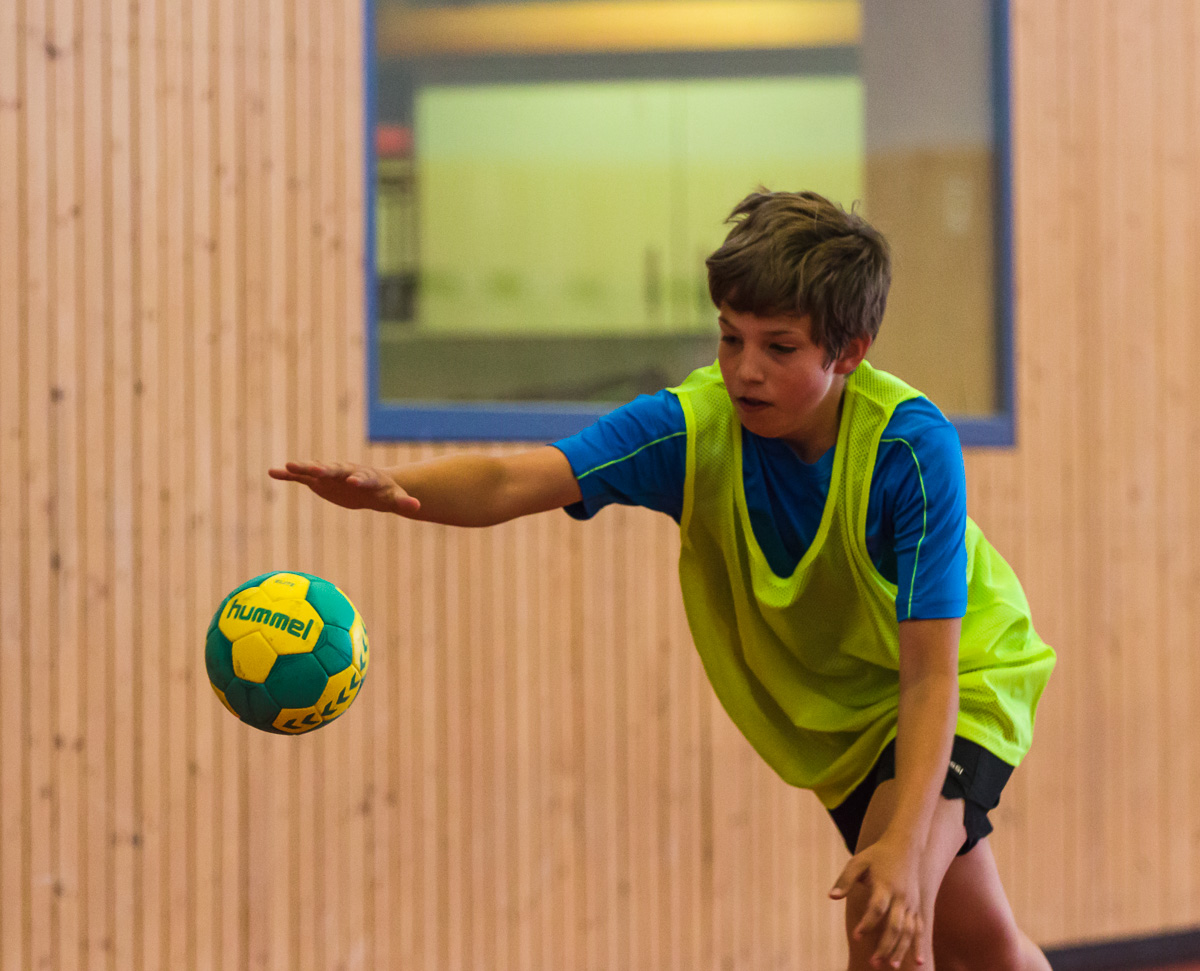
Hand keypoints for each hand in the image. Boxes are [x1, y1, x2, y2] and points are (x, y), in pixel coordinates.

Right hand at [268, 460, 421, 515]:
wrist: (372, 485)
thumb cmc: (385, 492)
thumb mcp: (396, 498)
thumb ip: (404, 502)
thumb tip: (417, 508)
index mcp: (366, 477)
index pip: (363, 477)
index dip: (359, 479)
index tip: (354, 481)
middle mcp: (346, 472)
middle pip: (336, 469)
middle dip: (327, 469)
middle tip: (316, 469)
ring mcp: (330, 475)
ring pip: (315, 470)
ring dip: (303, 468)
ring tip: (287, 466)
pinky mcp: (319, 481)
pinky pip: (301, 478)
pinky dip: (288, 475)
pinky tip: (273, 472)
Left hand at [829, 836, 924, 967]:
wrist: (907, 846)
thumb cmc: (877, 855)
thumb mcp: (858, 862)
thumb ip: (845, 880)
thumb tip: (831, 897)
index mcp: (885, 885)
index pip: (877, 908)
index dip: (867, 923)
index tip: (856, 936)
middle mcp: (901, 897)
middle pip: (895, 925)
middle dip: (885, 944)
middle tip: (872, 961)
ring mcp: (911, 903)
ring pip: (909, 931)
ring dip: (900, 949)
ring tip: (890, 966)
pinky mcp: (917, 907)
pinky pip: (920, 929)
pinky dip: (919, 946)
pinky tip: (918, 962)